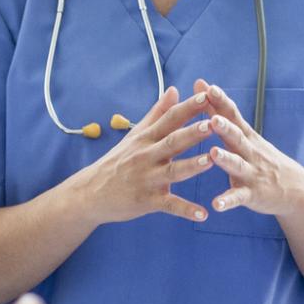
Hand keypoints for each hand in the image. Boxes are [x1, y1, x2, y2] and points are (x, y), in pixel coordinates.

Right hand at [74, 86, 218, 225]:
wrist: (90, 193)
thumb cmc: (118, 161)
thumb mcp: (136, 135)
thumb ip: (157, 113)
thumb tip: (174, 89)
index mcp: (147, 138)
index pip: (169, 119)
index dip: (188, 107)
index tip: (206, 95)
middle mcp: (147, 156)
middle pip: (173, 142)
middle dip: (193, 133)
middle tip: (213, 124)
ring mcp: (147, 179)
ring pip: (172, 171)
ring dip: (192, 166)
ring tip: (211, 160)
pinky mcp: (147, 201)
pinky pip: (169, 205)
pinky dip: (186, 210)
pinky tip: (203, 214)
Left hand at [194, 79, 303, 218]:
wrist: (296, 190)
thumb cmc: (263, 158)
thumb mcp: (246, 134)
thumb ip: (221, 112)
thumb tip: (204, 86)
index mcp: (246, 136)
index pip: (233, 115)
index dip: (221, 101)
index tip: (207, 87)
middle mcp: (250, 152)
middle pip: (237, 137)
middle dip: (225, 127)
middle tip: (212, 118)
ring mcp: (252, 173)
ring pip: (238, 165)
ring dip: (226, 159)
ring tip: (214, 153)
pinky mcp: (252, 194)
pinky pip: (238, 198)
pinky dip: (227, 201)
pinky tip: (216, 205)